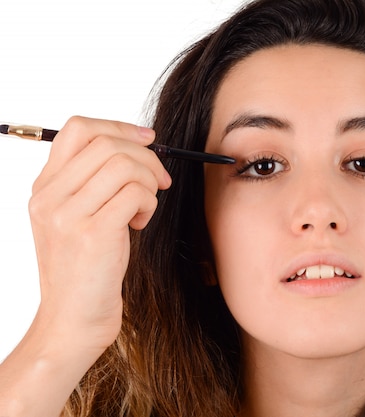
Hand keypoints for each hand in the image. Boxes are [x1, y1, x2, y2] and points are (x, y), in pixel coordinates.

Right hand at [28, 116, 171, 352]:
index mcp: (45, 188)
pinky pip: (136, 193)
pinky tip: (139, 223)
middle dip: (146, 157)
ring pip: (124, 164)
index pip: (79, 129)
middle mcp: (50, 196)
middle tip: (160, 181)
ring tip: (144, 206)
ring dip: (149, 181)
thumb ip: (94, 183)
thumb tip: (138, 147)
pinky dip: (149, 203)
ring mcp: (68, 214)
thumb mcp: (77, 219)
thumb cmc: (86, 269)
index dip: (119, 126)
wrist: (73, 320)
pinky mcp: (92, 233)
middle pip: (107, 143)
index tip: (148, 139)